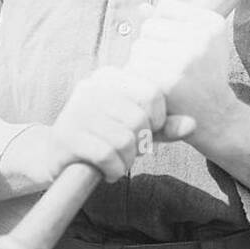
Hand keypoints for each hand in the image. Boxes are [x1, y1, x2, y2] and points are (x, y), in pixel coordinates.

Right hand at [45, 65, 191, 182]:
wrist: (56, 158)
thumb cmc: (103, 139)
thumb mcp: (137, 130)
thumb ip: (164, 126)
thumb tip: (193, 124)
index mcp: (110, 76)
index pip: (152, 93)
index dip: (157, 121)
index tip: (145, 134)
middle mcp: (91, 87)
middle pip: (139, 119)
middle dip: (140, 145)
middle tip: (128, 153)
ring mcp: (76, 110)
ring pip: (124, 140)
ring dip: (127, 161)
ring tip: (116, 162)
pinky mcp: (66, 136)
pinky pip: (106, 155)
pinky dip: (114, 170)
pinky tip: (107, 172)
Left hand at [126, 0, 241, 148]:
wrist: (216, 116)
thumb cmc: (204, 75)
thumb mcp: (200, 43)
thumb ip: (172, 22)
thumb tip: (142, 8)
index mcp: (212, 23)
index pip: (166, 7)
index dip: (165, 27)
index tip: (178, 46)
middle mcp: (202, 37)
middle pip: (149, 26)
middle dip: (153, 44)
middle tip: (171, 66)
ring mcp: (186, 58)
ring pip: (139, 46)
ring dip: (144, 61)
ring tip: (165, 77)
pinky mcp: (169, 80)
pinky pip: (135, 66)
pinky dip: (139, 77)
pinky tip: (156, 87)